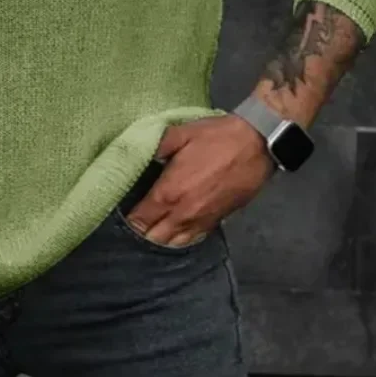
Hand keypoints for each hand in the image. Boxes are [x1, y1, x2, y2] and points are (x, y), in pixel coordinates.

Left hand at [125, 114, 274, 246]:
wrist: (256, 144)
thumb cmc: (215, 137)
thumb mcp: (179, 133)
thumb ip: (153, 146)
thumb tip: (133, 156)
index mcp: (169, 193)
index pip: (140, 219)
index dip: (128, 219)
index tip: (119, 212)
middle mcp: (183, 214)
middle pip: (154, 237)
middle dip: (141, 232)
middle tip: (133, 221)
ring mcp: (202, 221)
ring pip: (174, 243)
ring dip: (159, 238)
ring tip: (150, 228)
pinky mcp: (217, 221)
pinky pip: (192, 239)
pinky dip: (179, 239)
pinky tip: (173, 231)